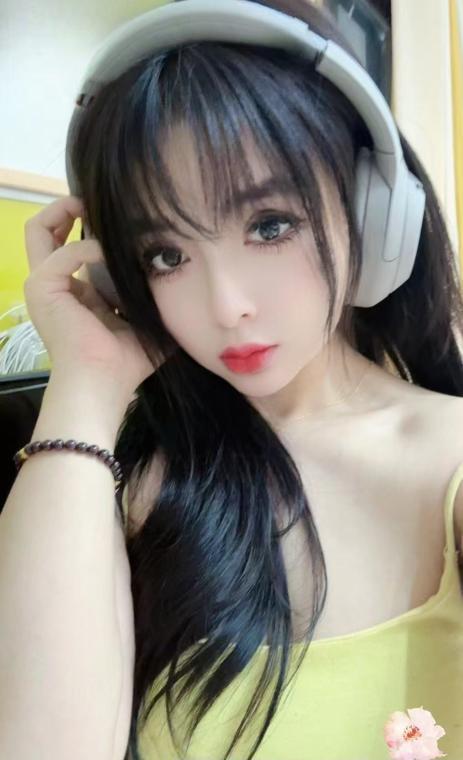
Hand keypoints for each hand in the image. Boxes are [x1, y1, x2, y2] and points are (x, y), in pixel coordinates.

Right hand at [23, 195, 160, 393]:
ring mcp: (44, 286)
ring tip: (93, 206)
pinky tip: (110, 252)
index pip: (72, 247)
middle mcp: (55, 286)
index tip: (120, 217)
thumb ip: (155, 297)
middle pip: (45, 231)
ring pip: (39, 230)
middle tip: (96, 200)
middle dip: (68, 208)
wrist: (105, 381)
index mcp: (76, 294)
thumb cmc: (126, 361)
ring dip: (66, 211)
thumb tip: (186, 277)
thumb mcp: (146, 320)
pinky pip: (64, 253)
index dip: (91, 226)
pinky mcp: (42, 288)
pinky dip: (88, 247)